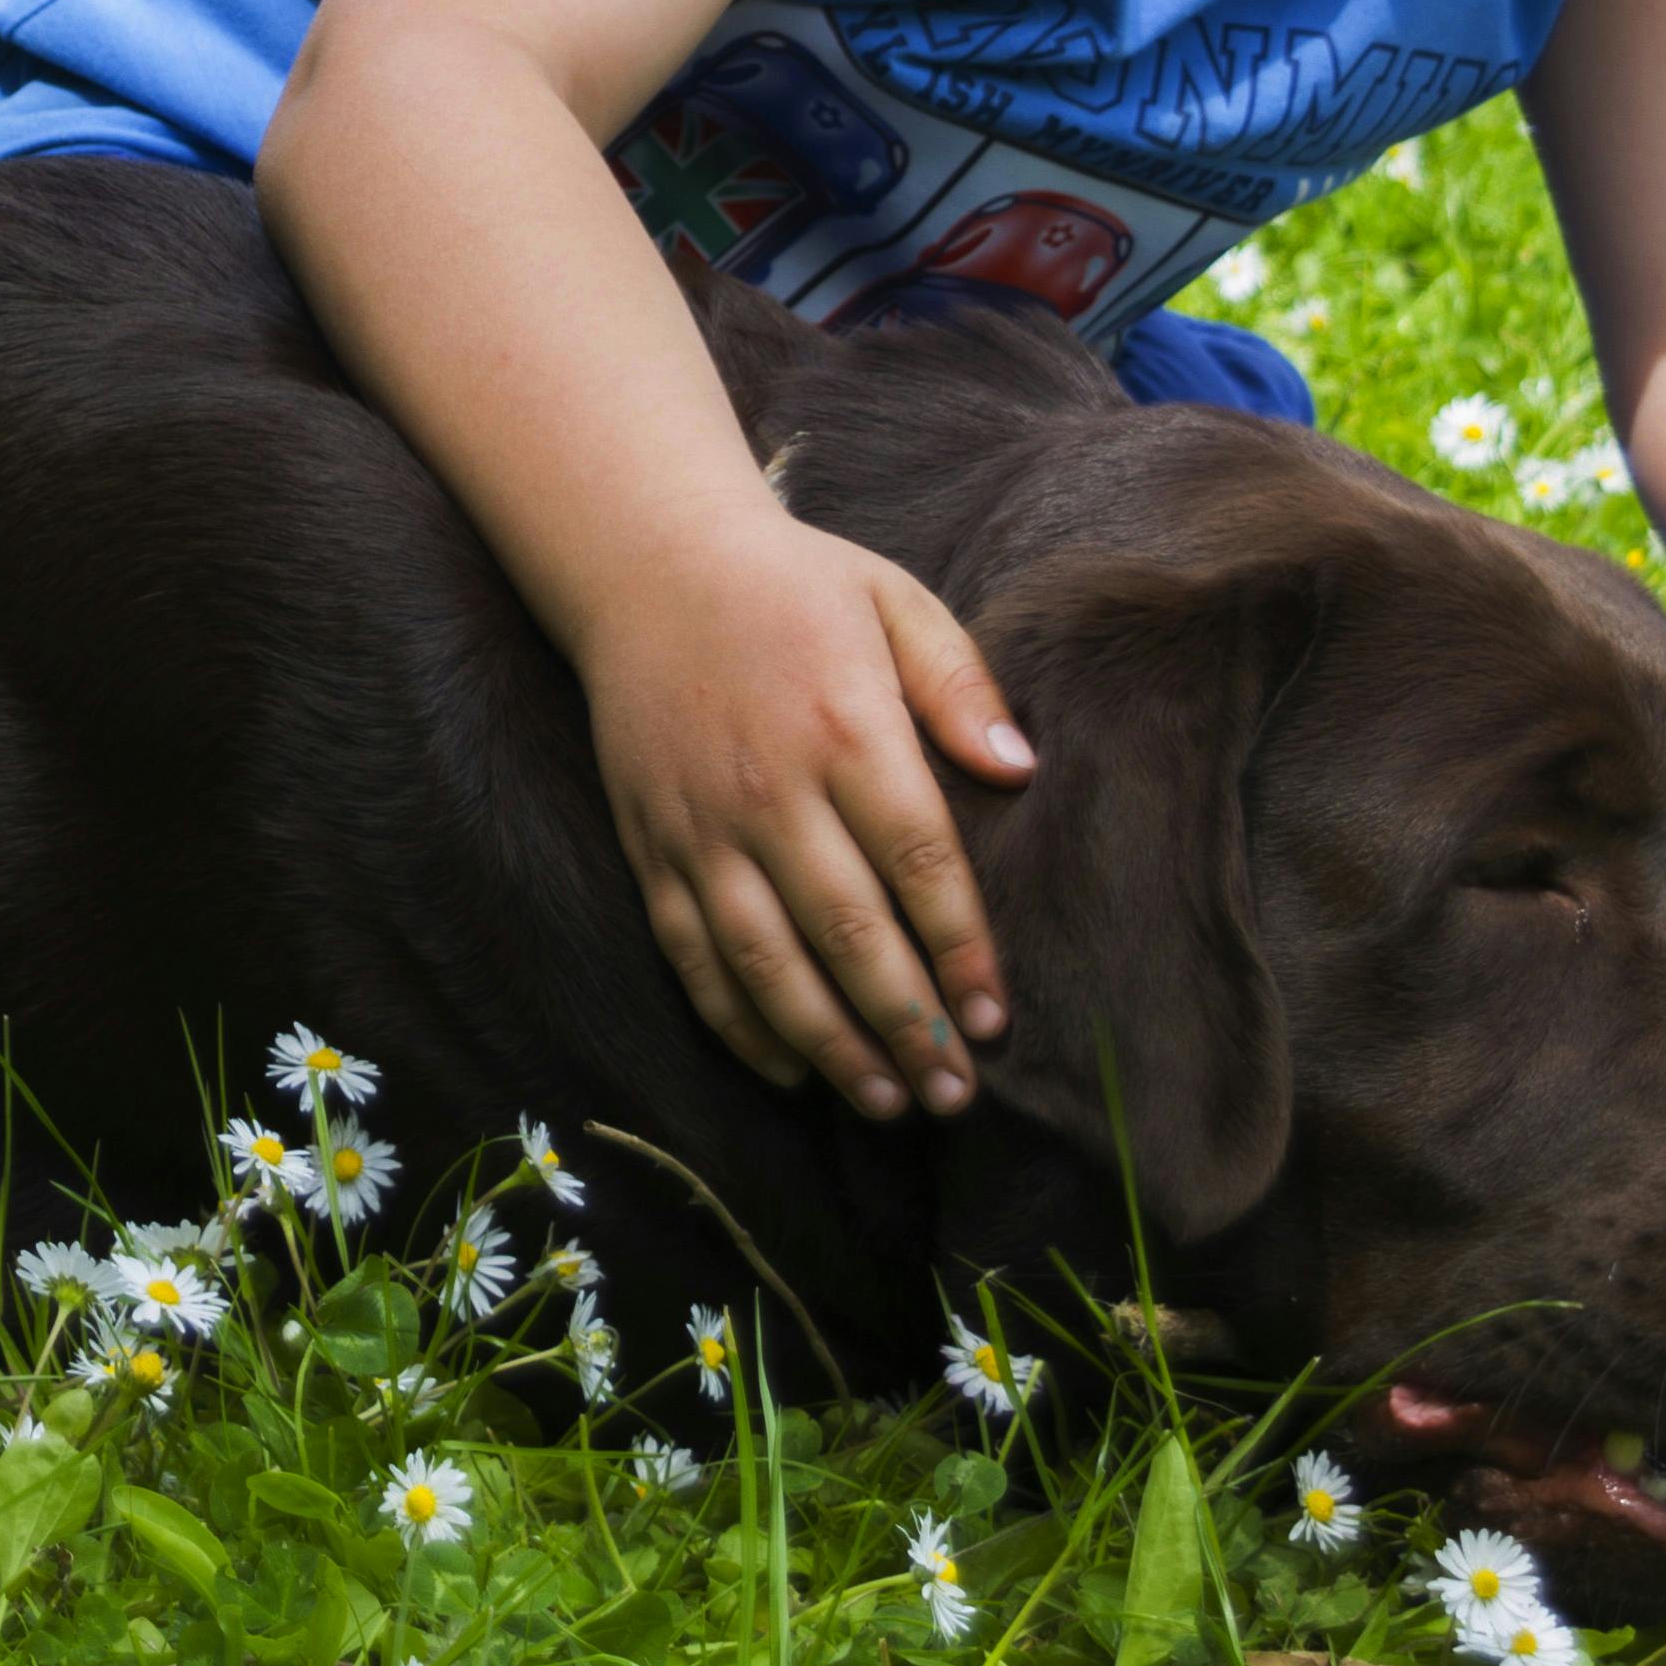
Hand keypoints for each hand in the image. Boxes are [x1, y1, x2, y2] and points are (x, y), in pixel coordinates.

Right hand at [573, 517, 1031, 1116]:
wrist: (646, 564)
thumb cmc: (792, 586)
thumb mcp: (893, 600)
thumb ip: (961, 683)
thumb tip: (1019, 770)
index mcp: (843, 725)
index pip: (917, 862)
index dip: (959, 950)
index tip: (994, 1019)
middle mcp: (769, 787)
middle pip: (847, 931)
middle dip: (905, 1023)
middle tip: (954, 1093)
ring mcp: (700, 824)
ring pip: (766, 961)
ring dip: (830, 1043)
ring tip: (887, 1101)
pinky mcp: (650, 845)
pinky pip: (691, 954)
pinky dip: (737, 1022)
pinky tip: (790, 1069)